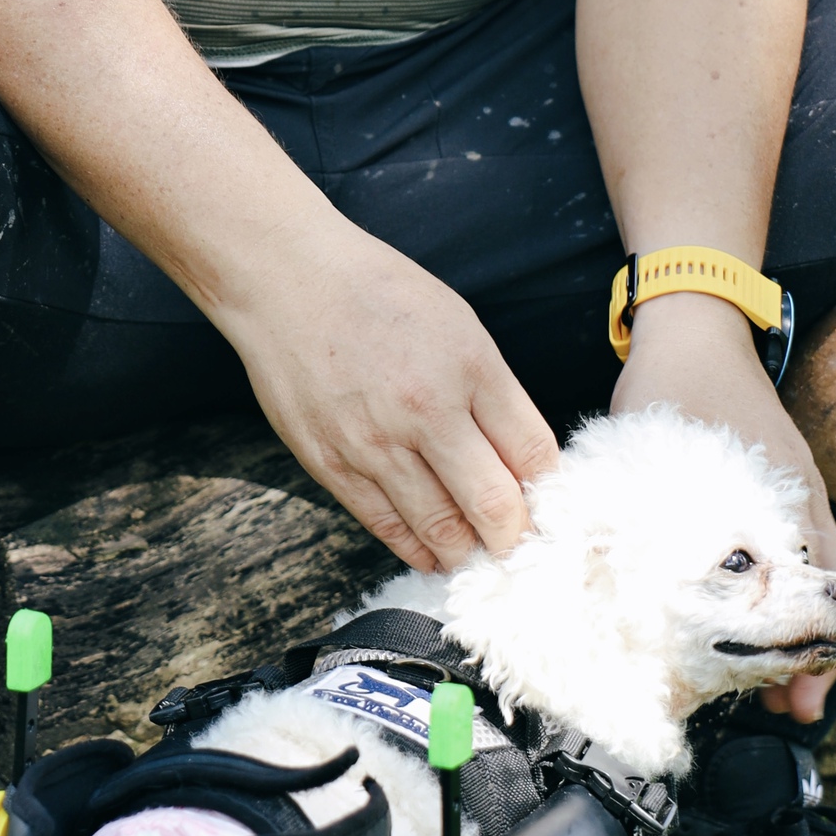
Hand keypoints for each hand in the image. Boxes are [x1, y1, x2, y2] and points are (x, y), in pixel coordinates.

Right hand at [225, 223, 561, 570]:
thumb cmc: (377, 293)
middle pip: (494, 504)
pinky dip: (417, 548)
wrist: (287, 279)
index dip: (548, 491)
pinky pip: (386, 525)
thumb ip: (492, 391)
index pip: (533, 453)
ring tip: (478, 555)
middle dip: (514, 535)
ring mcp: (376, 441)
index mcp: (470, 366)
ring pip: (441, 527)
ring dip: (467, 550)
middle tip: (519, 545)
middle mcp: (427, 409)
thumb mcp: (457, 324)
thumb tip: (518, 460)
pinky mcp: (331, 462)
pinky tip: (433, 553)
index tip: (546, 507)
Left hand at [613, 292, 835, 722]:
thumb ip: (642, 515)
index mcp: (779, 496)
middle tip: (791, 709)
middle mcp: (800, 501)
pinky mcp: (782, 489)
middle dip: (813, 654)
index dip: (808, 645)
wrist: (695, 327)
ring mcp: (796, 494)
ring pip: (815, 578)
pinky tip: (758, 623)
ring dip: (800, 631)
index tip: (795, 692)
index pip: (814, 587)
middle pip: (826, 593)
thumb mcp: (654, 453)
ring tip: (779, 689)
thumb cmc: (671, 386)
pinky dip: (787, 593)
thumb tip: (608, 583)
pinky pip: (799, 552)